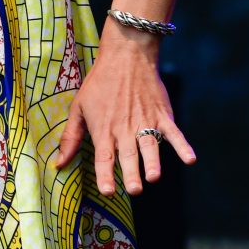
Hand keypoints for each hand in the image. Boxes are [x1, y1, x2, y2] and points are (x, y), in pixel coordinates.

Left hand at [54, 25, 194, 195]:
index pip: (104, 157)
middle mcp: (125, 129)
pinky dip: (183, 145)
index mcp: (104, 130)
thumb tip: (58, 164)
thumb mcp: (78, 107)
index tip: (108, 191)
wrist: (126, 57)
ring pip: (150, 146)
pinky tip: (190, 159)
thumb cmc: (99, 84)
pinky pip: (174, 133)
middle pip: (129, 155)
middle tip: (134, 190)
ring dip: (153, 162)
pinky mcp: (162, 115)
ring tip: (154, 177)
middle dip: (132, 173)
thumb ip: (70, 138)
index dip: (106, 175)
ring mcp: (145, 122)